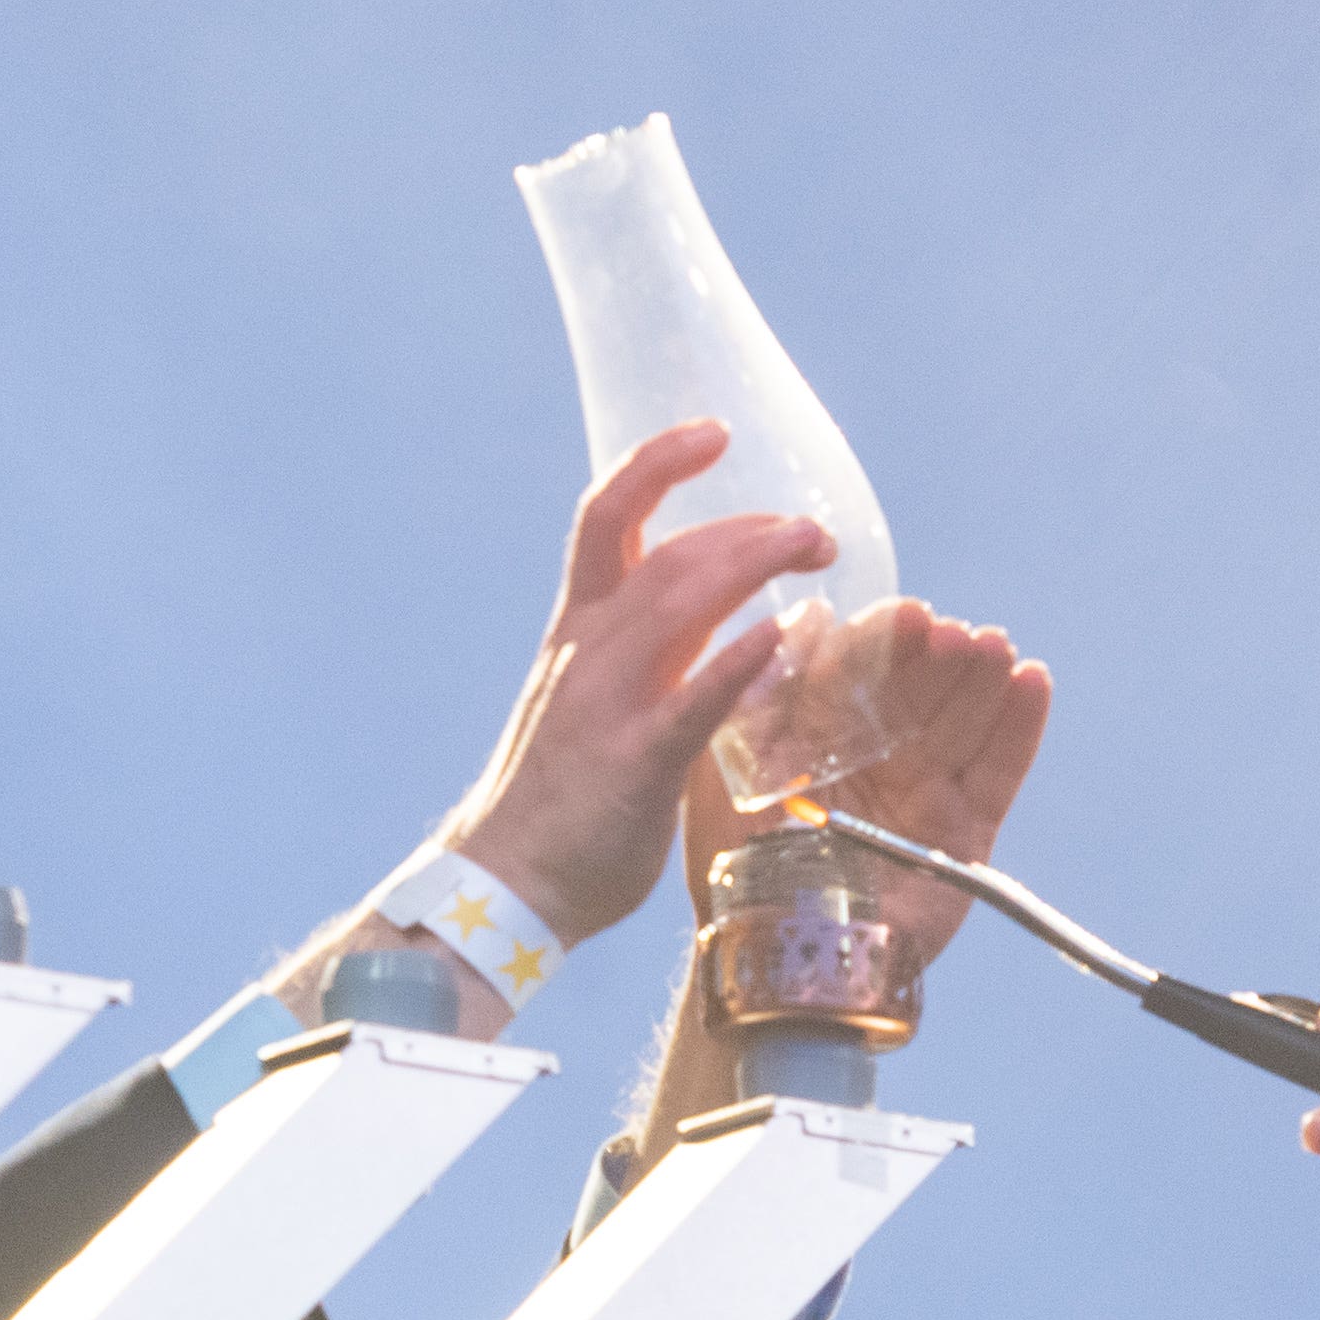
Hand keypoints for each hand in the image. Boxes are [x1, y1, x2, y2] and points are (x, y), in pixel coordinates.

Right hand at [443, 422, 829, 946]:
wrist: (504, 886)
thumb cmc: (556, 805)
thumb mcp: (592, 708)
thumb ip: (645, 666)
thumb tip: (717, 635)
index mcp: (578, 633)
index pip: (609, 518)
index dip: (658, 463)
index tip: (713, 433)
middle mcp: (589, 651)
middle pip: (668, 550)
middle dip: (747, 526)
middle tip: (812, 529)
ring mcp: (608, 703)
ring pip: (680, 600)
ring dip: (755, 561)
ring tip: (815, 547)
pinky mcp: (635, 762)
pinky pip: (693, 698)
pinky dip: (740, 660)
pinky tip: (787, 635)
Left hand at [678, 602, 1053, 965]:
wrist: (781, 958)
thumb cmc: (740, 865)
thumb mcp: (736, 768)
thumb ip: (766, 693)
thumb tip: (807, 616)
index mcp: (822, 736)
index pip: (863, 672)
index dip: (888, 641)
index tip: (910, 617)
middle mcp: (878, 758)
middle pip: (921, 692)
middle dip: (941, 658)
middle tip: (958, 636)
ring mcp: (925, 794)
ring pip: (964, 724)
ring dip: (984, 681)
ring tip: (995, 647)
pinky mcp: (965, 834)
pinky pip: (999, 774)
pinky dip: (1020, 730)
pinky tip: (1032, 682)